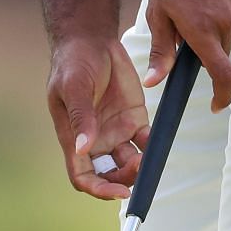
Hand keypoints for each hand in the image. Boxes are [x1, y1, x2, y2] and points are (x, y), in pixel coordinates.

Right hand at [46, 35, 150, 200]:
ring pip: (129, 163)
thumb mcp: (74, 86)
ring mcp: (114, 129)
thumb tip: (82, 148)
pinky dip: (153, 148)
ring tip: (148, 156)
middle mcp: (94, 138)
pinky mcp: (133, 118)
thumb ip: (81, 117)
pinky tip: (157, 144)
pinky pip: (145, 142)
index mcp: (73, 135)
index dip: (99, 189)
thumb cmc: (74, 60)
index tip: (119, 191)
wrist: (92, 38)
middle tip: (138, 167)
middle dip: (123, 179)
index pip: (82, 175)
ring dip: (139, 167)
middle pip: (108, 175)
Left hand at [143, 0, 230, 110]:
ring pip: (230, 30)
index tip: (217, 105)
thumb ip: (162, 49)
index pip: (222, 75)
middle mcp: (227, 22)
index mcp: (202, 29)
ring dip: (216, 24)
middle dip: (207, 47)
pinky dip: (227, 8)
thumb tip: (155, 82)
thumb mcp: (158, 10)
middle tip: (188, 22)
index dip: (223, 95)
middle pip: (222, 51)